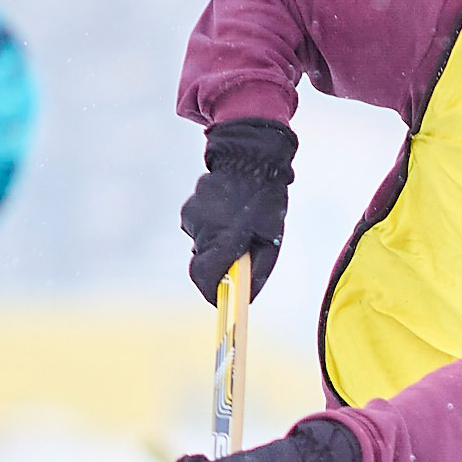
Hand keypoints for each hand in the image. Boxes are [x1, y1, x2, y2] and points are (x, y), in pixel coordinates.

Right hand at [182, 118, 296, 302]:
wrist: (249, 159)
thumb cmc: (266, 201)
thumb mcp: (272, 240)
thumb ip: (258, 271)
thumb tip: (247, 298)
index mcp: (224, 239)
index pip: (206, 279)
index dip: (211, 295)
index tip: (219, 302)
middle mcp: (203, 230)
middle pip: (201, 267)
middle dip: (216, 271)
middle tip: (234, 267)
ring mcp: (193, 218)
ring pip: (201, 247)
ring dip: (216, 247)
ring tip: (237, 229)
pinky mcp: (189, 209)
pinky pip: (198, 230)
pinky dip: (211, 231)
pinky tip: (226, 214)